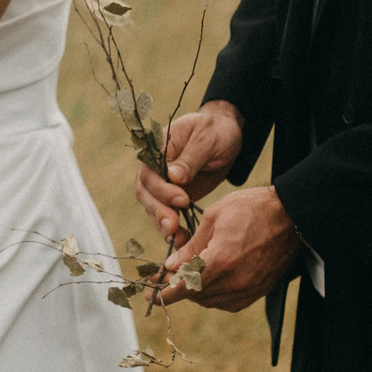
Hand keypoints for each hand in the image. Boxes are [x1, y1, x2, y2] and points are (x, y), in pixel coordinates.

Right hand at [136, 103, 241, 244]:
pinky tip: (182, 240)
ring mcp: (161, 183)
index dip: (162, 190)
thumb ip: (190, 159)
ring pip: (152, 207)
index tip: (182, 199)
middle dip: (158, 211)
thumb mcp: (207, 140)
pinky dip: (171, 228)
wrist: (226, 135)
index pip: (150, 172)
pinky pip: (165, 214)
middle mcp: (154, 168)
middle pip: (145, 193)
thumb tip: (173, 177)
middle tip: (174, 226)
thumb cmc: (216, 132)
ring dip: (162, 224)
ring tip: (178, 238)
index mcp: (158, 148)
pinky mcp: (171, 197)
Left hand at [160, 185, 300, 312]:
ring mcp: (248, 289)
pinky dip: (215, 295)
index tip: (150, 296)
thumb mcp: (214, 218)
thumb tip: (171, 267)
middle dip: (180, 287)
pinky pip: (228, 303)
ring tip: (191, 273)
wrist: (291, 215)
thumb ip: (192, 247)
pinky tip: (211, 280)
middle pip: (196, 296)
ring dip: (197, 291)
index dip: (165, 293)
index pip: (184, 286)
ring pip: (211, 301)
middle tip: (169, 275)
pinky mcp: (258, 291)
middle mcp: (235, 281)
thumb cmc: (251, 209)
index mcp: (221, 260)